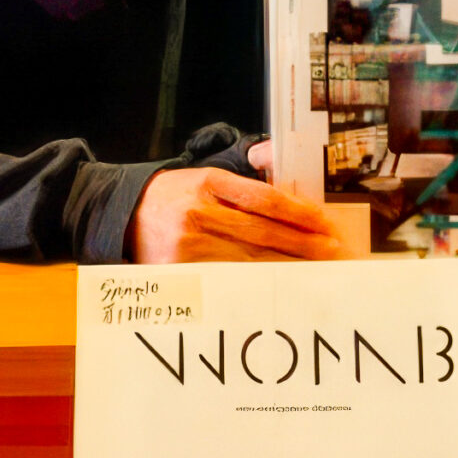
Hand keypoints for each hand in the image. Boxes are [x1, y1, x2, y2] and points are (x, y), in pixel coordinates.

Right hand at [130, 167, 348, 261]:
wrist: (123, 215)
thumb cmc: (173, 196)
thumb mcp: (204, 174)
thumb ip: (244, 177)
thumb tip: (285, 178)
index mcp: (209, 181)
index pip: (264, 198)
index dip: (299, 212)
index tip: (325, 222)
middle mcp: (200, 210)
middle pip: (263, 231)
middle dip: (304, 243)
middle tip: (334, 250)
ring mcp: (189, 242)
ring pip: (251, 257)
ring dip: (288, 264)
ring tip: (318, 268)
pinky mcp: (180, 269)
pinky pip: (229, 277)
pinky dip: (258, 281)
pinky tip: (281, 283)